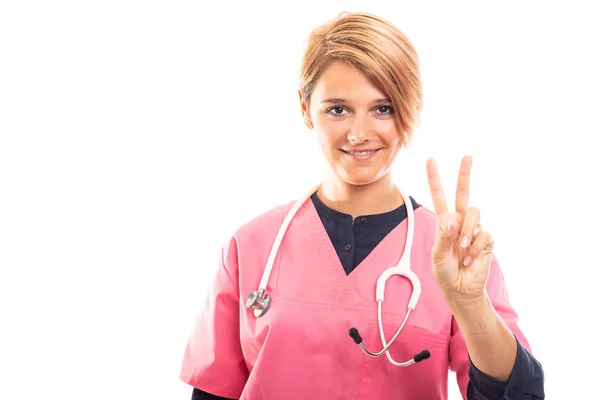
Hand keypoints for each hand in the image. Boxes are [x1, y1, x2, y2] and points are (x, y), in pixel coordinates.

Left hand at [426, 155, 494, 302]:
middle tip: (467, 155)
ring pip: (474, 215)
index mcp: (444, 222)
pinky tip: (471, 259)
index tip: (430, 159)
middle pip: (463, 193)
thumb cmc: (445, 273)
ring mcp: (474, 230)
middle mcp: (460, 222)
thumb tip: (452, 220)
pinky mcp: (487, 241)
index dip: (434, 179)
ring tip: (463, 250)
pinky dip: (476, 249)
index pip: (439, 196)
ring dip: (467, 232)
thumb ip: (444, 237)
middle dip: (465, 174)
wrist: (462, 290)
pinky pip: (484, 236)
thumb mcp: (438, 256)